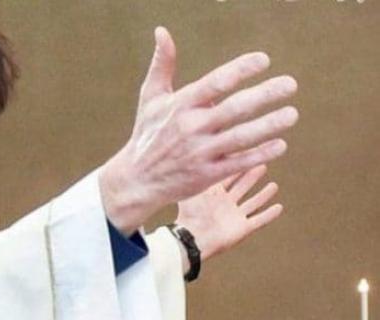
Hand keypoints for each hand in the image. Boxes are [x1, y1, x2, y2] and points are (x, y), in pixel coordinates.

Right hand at [99, 27, 297, 234]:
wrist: (137, 179)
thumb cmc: (147, 133)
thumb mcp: (150, 97)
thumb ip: (162, 64)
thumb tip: (162, 31)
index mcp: (180, 105)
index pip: (215, 83)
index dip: (240, 70)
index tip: (264, 60)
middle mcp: (191, 127)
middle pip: (234, 109)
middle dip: (264, 96)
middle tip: (290, 84)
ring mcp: (200, 152)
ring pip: (240, 137)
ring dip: (268, 125)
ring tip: (292, 114)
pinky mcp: (207, 175)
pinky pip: (238, 163)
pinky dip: (260, 154)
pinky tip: (281, 145)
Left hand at [175, 164, 281, 260]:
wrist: (192, 238)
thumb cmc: (188, 215)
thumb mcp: (191, 190)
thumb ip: (197, 174)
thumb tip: (194, 156)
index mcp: (213, 194)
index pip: (228, 176)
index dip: (237, 166)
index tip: (247, 153)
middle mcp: (225, 204)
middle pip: (242, 187)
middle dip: (252, 176)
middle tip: (262, 164)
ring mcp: (234, 217)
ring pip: (253, 203)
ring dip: (263, 195)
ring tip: (274, 186)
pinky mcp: (242, 229)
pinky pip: (259, 220)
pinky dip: (269, 215)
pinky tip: (279, 207)